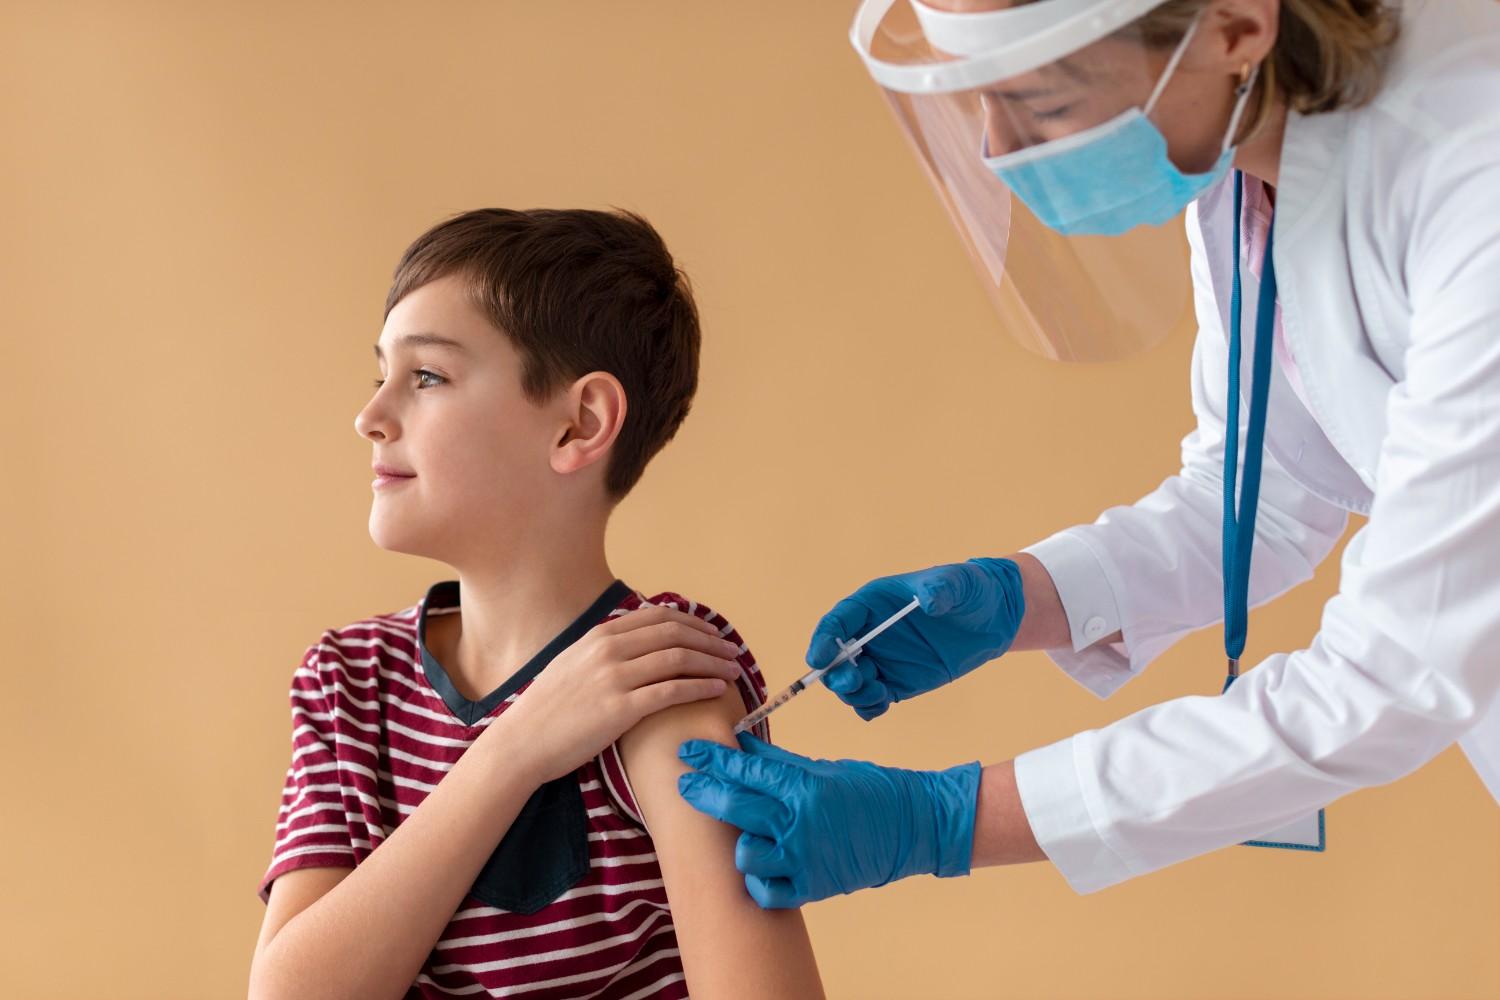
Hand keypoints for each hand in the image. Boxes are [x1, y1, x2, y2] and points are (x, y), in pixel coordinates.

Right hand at [501, 605, 743, 784]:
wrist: (522, 742)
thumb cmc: (548, 709)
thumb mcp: (573, 663)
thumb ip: (604, 649)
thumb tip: (635, 641)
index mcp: (599, 635)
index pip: (659, 617)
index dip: (693, 623)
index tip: (713, 634)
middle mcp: (608, 649)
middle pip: (675, 633)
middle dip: (711, 641)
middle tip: (732, 651)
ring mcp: (614, 677)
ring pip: (678, 658)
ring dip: (713, 662)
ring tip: (733, 670)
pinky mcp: (620, 708)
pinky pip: (672, 690)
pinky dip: (701, 686)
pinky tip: (718, 689)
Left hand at [677, 733, 980, 907]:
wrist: (915, 825)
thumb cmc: (870, 790)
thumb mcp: (822, 768)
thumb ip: (778, 762)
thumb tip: (741, 745)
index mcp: (802, 787)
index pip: (743, 769)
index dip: (710, 758)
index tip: (687, 749)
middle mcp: (798, 823)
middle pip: (733, 807)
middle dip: (702, 792)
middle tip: (686, 783)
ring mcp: (804, 858)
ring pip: (745, 853)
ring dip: (738, 840)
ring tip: (744, 831)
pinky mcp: (813, 887)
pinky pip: (767, 890)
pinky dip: (759, 880)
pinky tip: (761, 866)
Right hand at [808, 558, 1024, 719]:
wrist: (991, 617)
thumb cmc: (968, 590)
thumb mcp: (958, 582)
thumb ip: (941, 588)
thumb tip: (928, 602)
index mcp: (872, 604)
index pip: (837, 622)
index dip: (823, 639)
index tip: (819, 658)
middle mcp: (869, 633)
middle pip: (834, 657)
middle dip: (835, 673)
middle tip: (853, 682)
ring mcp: (881, 660)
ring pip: (849, 683)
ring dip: (852, 694)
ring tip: (878, 695)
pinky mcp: (896, 682)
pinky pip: (870, 700)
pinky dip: (868, 707)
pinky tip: (881, 705)